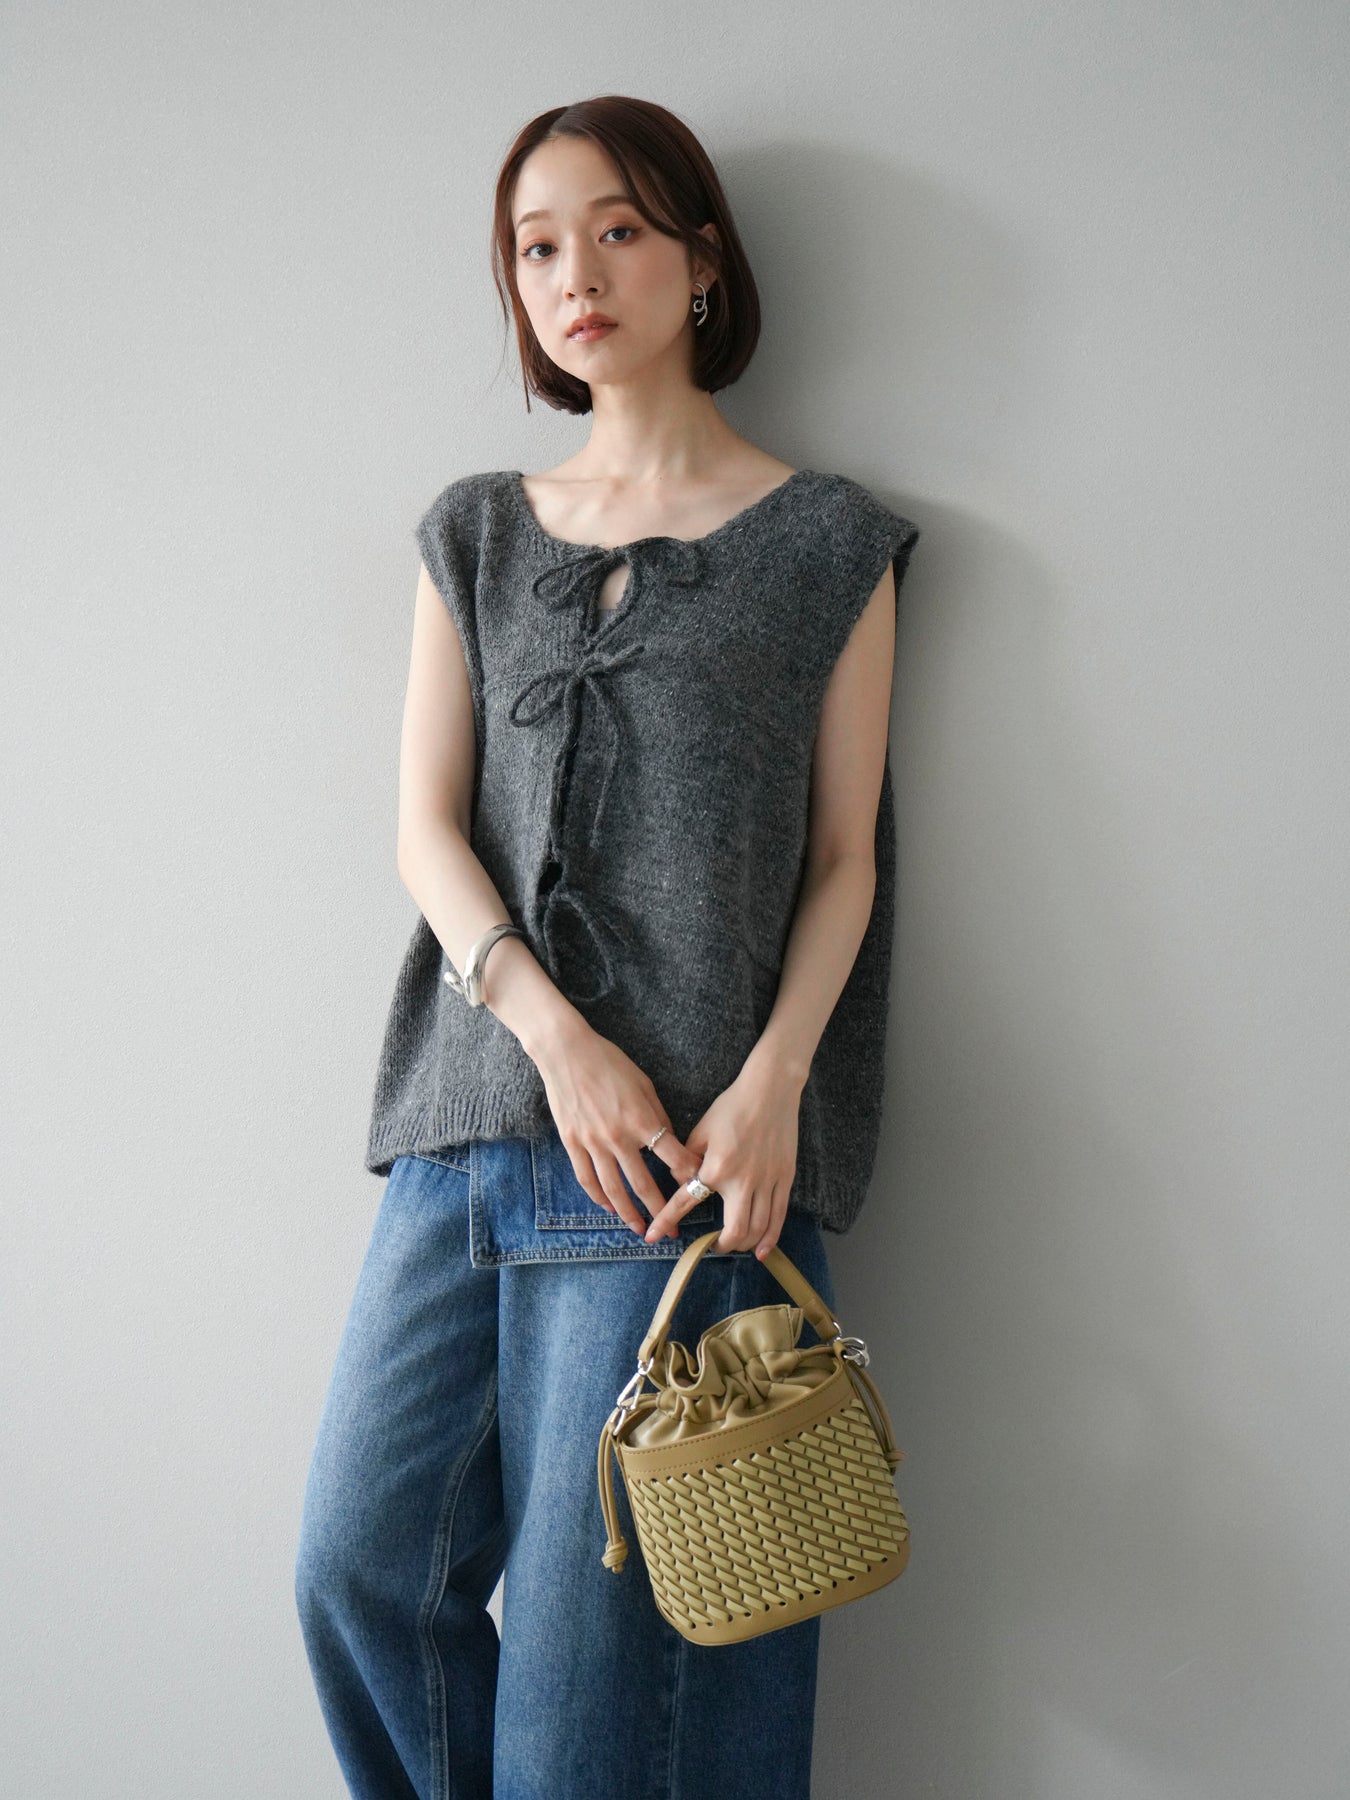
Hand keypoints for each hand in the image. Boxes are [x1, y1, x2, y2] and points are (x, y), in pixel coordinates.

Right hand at [531, 1014, 702, 1234]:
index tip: (698, 1191)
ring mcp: (592, 1142)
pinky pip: (586, 1178)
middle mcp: (617, 1136)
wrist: (567, 1052)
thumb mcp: (644, 1084)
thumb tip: (670, 1143)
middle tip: (671, 1231)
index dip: (687, 1176)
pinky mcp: (572, 1142)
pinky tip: (610, 1208)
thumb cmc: (610, 1063)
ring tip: (640, 1229)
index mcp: (641, 1120)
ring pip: (613, 1189)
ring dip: (628, 1214)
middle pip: (642, 1183)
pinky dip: (599, 1197)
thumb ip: (657, 1116)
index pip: (671, 1156)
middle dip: (661, 1211)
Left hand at [641, 1056, 801, 1258]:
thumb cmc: (733, 1106)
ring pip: (758, 1228)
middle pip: (734, 1230)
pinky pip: (778, 1217)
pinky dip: (770, 1238)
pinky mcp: (784, 1179)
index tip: (653, 1236)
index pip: (686, 1202)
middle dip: (720, 1245)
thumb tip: (680, 1183)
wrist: (770, 1090)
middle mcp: (742, 1180)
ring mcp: (767, 1182)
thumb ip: (688, 1159)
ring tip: (733, 1245)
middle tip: (711, 1246)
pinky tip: (761, 1251)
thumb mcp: (702, 1130)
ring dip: (744, 1245)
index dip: (666, 1221)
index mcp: (716, 1167)